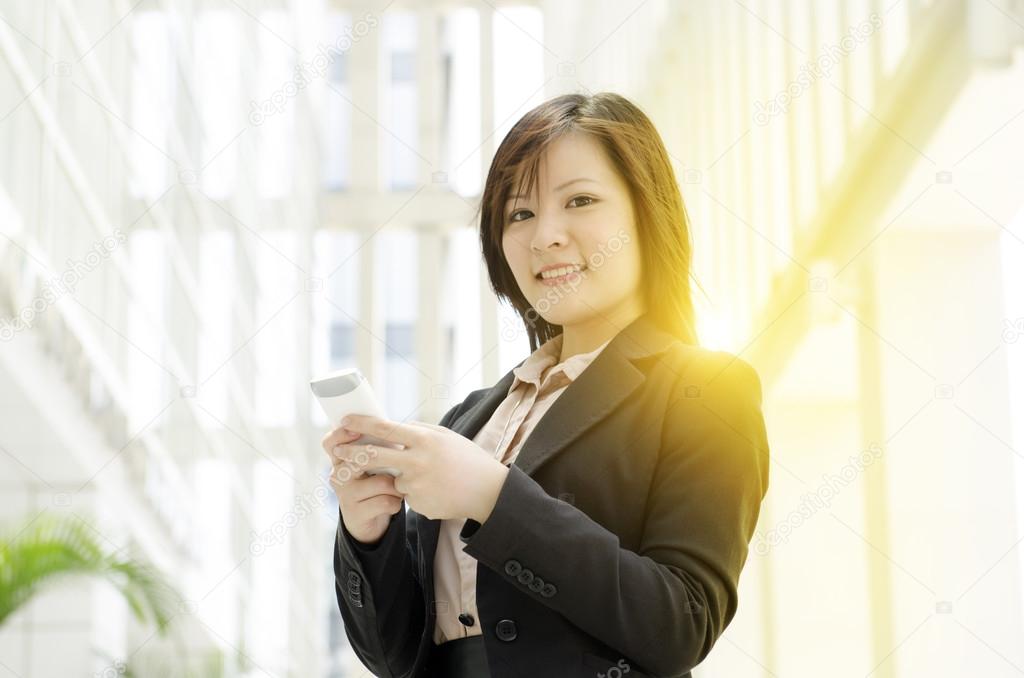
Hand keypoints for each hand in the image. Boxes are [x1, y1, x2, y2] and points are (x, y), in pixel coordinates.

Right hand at [320, 425, 403, 544]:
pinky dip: (397, 502)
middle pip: (361, 459)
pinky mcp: (355, 513)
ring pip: (382, 482)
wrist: (371, 521)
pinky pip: (386, 501)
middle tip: (400, 465)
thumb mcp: (373, 464)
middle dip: (389, 461)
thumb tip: (394, 429)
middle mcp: (338, 475)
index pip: (331, 442)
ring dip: (398, 486)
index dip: (342, 434)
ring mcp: (345, 495)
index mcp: (340, 459)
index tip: (359, 431)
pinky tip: (394, 502)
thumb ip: (377, 447)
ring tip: (398, 488)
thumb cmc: (376, 484)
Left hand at [333, 414, 509, 521]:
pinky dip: (417, 492)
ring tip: (433, 478)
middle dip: (351, 453)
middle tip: (337, 451)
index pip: (384, 428)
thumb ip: (418, 432)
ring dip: (404, 478)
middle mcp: (417, 461)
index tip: (344, 420)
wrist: (488, 491)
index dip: (361, 423)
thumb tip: (392, 428)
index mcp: (424, 439)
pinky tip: (437, 490)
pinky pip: (408, 495)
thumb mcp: (445, 437)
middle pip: (373, 456)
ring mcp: (417, 484)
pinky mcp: (418, 503)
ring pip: (394, 479)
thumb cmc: (467, 459)